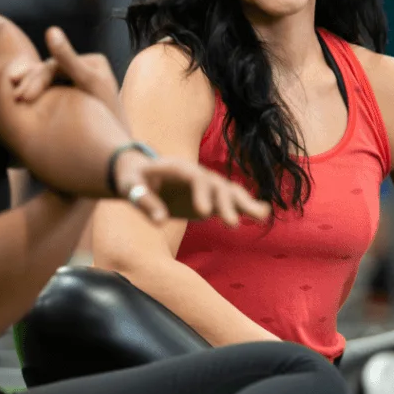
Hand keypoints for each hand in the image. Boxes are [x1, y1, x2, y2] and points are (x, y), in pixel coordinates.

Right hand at [9, 27, 122, 121]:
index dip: (36, 78)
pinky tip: (24, 112)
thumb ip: (68, 58)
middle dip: (31, 86)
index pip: (55, 65)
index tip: (22, 97)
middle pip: (50, 75)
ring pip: (48, 87)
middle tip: (15, 100)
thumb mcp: (88, 83)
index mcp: (93, 62)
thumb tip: (50, 29)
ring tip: (15, 105)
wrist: (119, 150)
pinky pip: (52, 99)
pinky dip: (38, 104)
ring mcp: (81, 87)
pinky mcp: (76, 102)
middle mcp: (88, 70)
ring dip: (31, 94)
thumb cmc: (107, 116)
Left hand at [114, 152, 269, 225]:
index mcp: (178, 168)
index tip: (204, 213)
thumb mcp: (131, 186)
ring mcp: (205, 185)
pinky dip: (245, 205)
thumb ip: (144, 201)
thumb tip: (159, 221)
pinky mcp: (209, 197)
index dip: (201, 193)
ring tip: (261, 216)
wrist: (141, 173)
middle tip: (231, 225)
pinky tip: (262, 214)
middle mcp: (197, 174)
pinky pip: (230, 200)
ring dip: (243, 203)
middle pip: (216, 185)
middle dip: (225, 203)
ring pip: (229, 191)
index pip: (194, 178)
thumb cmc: (132, 179)